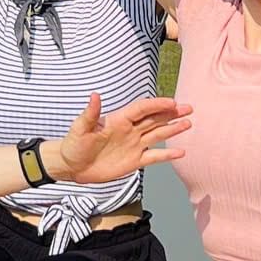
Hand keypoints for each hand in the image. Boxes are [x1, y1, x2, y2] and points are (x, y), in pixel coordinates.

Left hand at [47, 91, 190, 183]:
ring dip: (172, 129)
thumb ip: (90, 113)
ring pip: (157, 135)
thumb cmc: (74, 144)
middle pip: (154, 119)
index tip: (173, 103)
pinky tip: (180, 152)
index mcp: (119, 119)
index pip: (142, 109)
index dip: (157, 105)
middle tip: (188, 108)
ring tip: (188, 123)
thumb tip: (94, 95)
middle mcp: (130, 130)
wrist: (72, 166)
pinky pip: (154, 157)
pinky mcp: (134, 162)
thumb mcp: (80, 128)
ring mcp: (134, 145)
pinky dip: (167, 155)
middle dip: (171, 113)